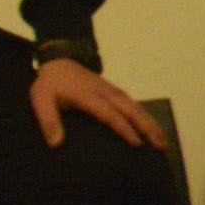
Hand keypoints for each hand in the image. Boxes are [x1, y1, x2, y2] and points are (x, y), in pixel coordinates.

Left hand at [30, 55, 156, 152]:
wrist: (59, 59)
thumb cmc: (50, 83)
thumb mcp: (41, 100)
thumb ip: (48, 121)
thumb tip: (56, 144)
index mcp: (90, 97)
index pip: (112, 115)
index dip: (125, 129)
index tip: (137, 144)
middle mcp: (106, 93)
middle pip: (132, 111)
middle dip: (148, 127)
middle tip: (162, 145)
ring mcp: (112, 90)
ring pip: (137, 107)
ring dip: (151, 122)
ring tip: (163, 139)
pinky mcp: (114, 91)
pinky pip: (134, 104)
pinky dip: (145, 115)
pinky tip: (151, 125)